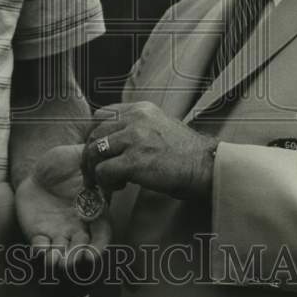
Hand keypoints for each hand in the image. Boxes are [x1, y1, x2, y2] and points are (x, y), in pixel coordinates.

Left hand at [15, 143, 111, 271]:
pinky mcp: (39, 234)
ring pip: (62, 253)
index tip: (92, 255)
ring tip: (55, 261)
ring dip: (59, 260)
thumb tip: (104, 152)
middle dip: (77, 257)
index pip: (101, 234)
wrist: (36, 171)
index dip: (98, 247)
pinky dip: (41, 251)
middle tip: (71, 261)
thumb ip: (90, 156)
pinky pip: (41, 247)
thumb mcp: (75, 155)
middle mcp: (77, 226)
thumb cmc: (61, 164)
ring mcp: (58, 232)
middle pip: (81, 248)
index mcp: (91, 211)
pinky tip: (40, 248)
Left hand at [83, 101, 216, 199]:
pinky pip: (104, 171)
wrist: (205, 166)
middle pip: (94, 134)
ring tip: (109, 181)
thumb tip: (112, 142)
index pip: (101, 115)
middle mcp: (134, 119)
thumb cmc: (185, 153)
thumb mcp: (160, 126)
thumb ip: (136, 128)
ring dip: (96, 170)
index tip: (98, 152)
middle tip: (96, 173)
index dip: (95, 135)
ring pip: (94, 152)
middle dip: (90, 156)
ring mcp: (133, 139)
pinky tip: (120, 186)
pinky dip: (106, 182)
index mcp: (140, 109)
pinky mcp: (134, 161)